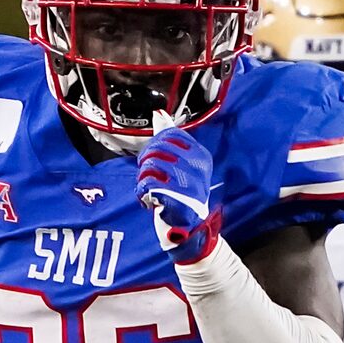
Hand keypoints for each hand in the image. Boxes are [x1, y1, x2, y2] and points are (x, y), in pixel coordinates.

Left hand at [136, 129, 221, 263]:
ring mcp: (189, 185)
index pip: (171, 135)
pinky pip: (148, 184)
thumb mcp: (181, 164)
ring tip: (149, 187)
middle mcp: (198, 168)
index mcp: (201, 156)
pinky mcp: (177, 201)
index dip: (155, 143)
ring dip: (143, 177)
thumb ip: (170, 139)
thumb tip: (159, 114)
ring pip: (151, 165)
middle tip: (147, 174)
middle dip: (145, 160)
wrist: (189, 228)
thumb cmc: (183, 193)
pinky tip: (148, 198)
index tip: (154, 158)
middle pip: (158, 148)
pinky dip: (142, 191)